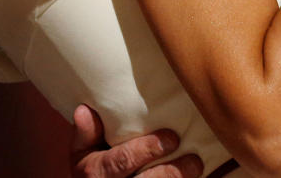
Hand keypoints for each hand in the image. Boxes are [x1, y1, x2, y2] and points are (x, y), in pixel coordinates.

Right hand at [70, 105, 202, 177]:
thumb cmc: (94, 166)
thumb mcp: (83, 151)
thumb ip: (86, 132)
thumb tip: (83, 110)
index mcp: (95, 171)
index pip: (122, 161)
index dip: (147, 150)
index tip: (171, 139)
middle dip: (170, 172)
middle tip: (194, 160)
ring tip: (197, 167)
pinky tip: (196, 177)